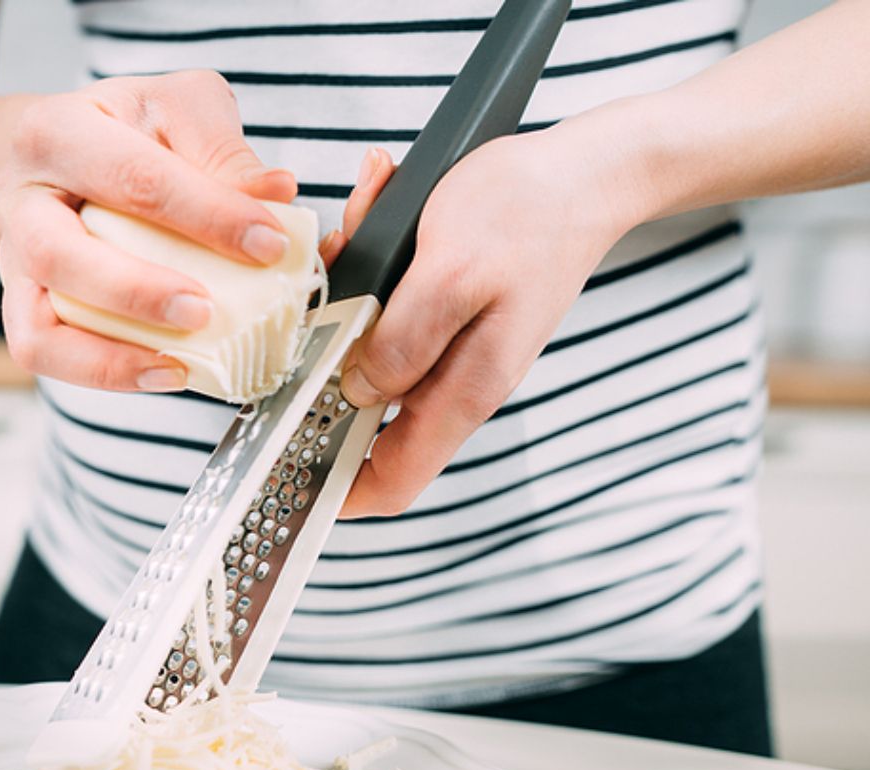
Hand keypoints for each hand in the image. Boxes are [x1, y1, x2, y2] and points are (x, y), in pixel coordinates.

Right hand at [0, 71, 297, 391]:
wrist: (63, 154)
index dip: (208, 215)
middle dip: (137, 292)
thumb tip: (275, 193)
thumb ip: (223, 149)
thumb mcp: (178, 109)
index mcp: (58, 132)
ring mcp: (14, 262)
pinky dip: (105, 373)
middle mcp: (20, 200)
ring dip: (110, 354)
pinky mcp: (23, 307)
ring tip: (179, 362)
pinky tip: (166, 372)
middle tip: (205, 310)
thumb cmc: (127, 130)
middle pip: (58, 255)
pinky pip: (46, 354)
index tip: (269, 245)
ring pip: (36, 326)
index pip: (134, 178)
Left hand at [334, 127, 644, 517]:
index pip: (395, 480)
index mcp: (465, 391)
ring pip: (372, 359)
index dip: (339, 491)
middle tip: (319, 298)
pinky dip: (371, 276)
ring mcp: (454, 355)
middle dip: (328, 366)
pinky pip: (390, 318)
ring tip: (355, 235)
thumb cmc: (526, 212)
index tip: (290, 473)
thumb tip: (359, 391)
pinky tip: (376, 222)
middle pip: (369, 417)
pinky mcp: (448, 323)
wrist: (583, 174)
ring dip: (349, 307)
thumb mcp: (451, 272)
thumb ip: (402, 342)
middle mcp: (458, 385)